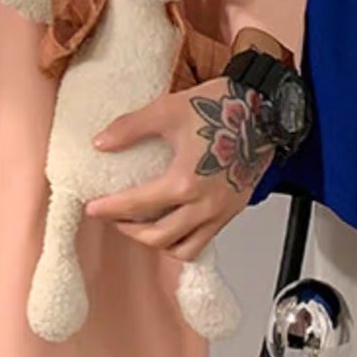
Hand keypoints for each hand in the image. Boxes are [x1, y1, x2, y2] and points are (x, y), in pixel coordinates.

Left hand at [85, 78, 276, 260]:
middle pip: (157, 237)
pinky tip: (170, 224)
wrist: (264, 110)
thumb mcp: (167, 110)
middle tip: (112, 216)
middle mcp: (205, 204)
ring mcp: (221, 211)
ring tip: (139, 224)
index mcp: (185, 181)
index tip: (92, 207)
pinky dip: (182, 241)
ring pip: (183, 248)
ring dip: (156, 242)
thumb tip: (100, 143)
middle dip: (128, 230)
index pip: (137, 206)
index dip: (109, 209)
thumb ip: (129, 129)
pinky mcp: (233, 211)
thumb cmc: (221, 108)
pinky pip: (204, 241)